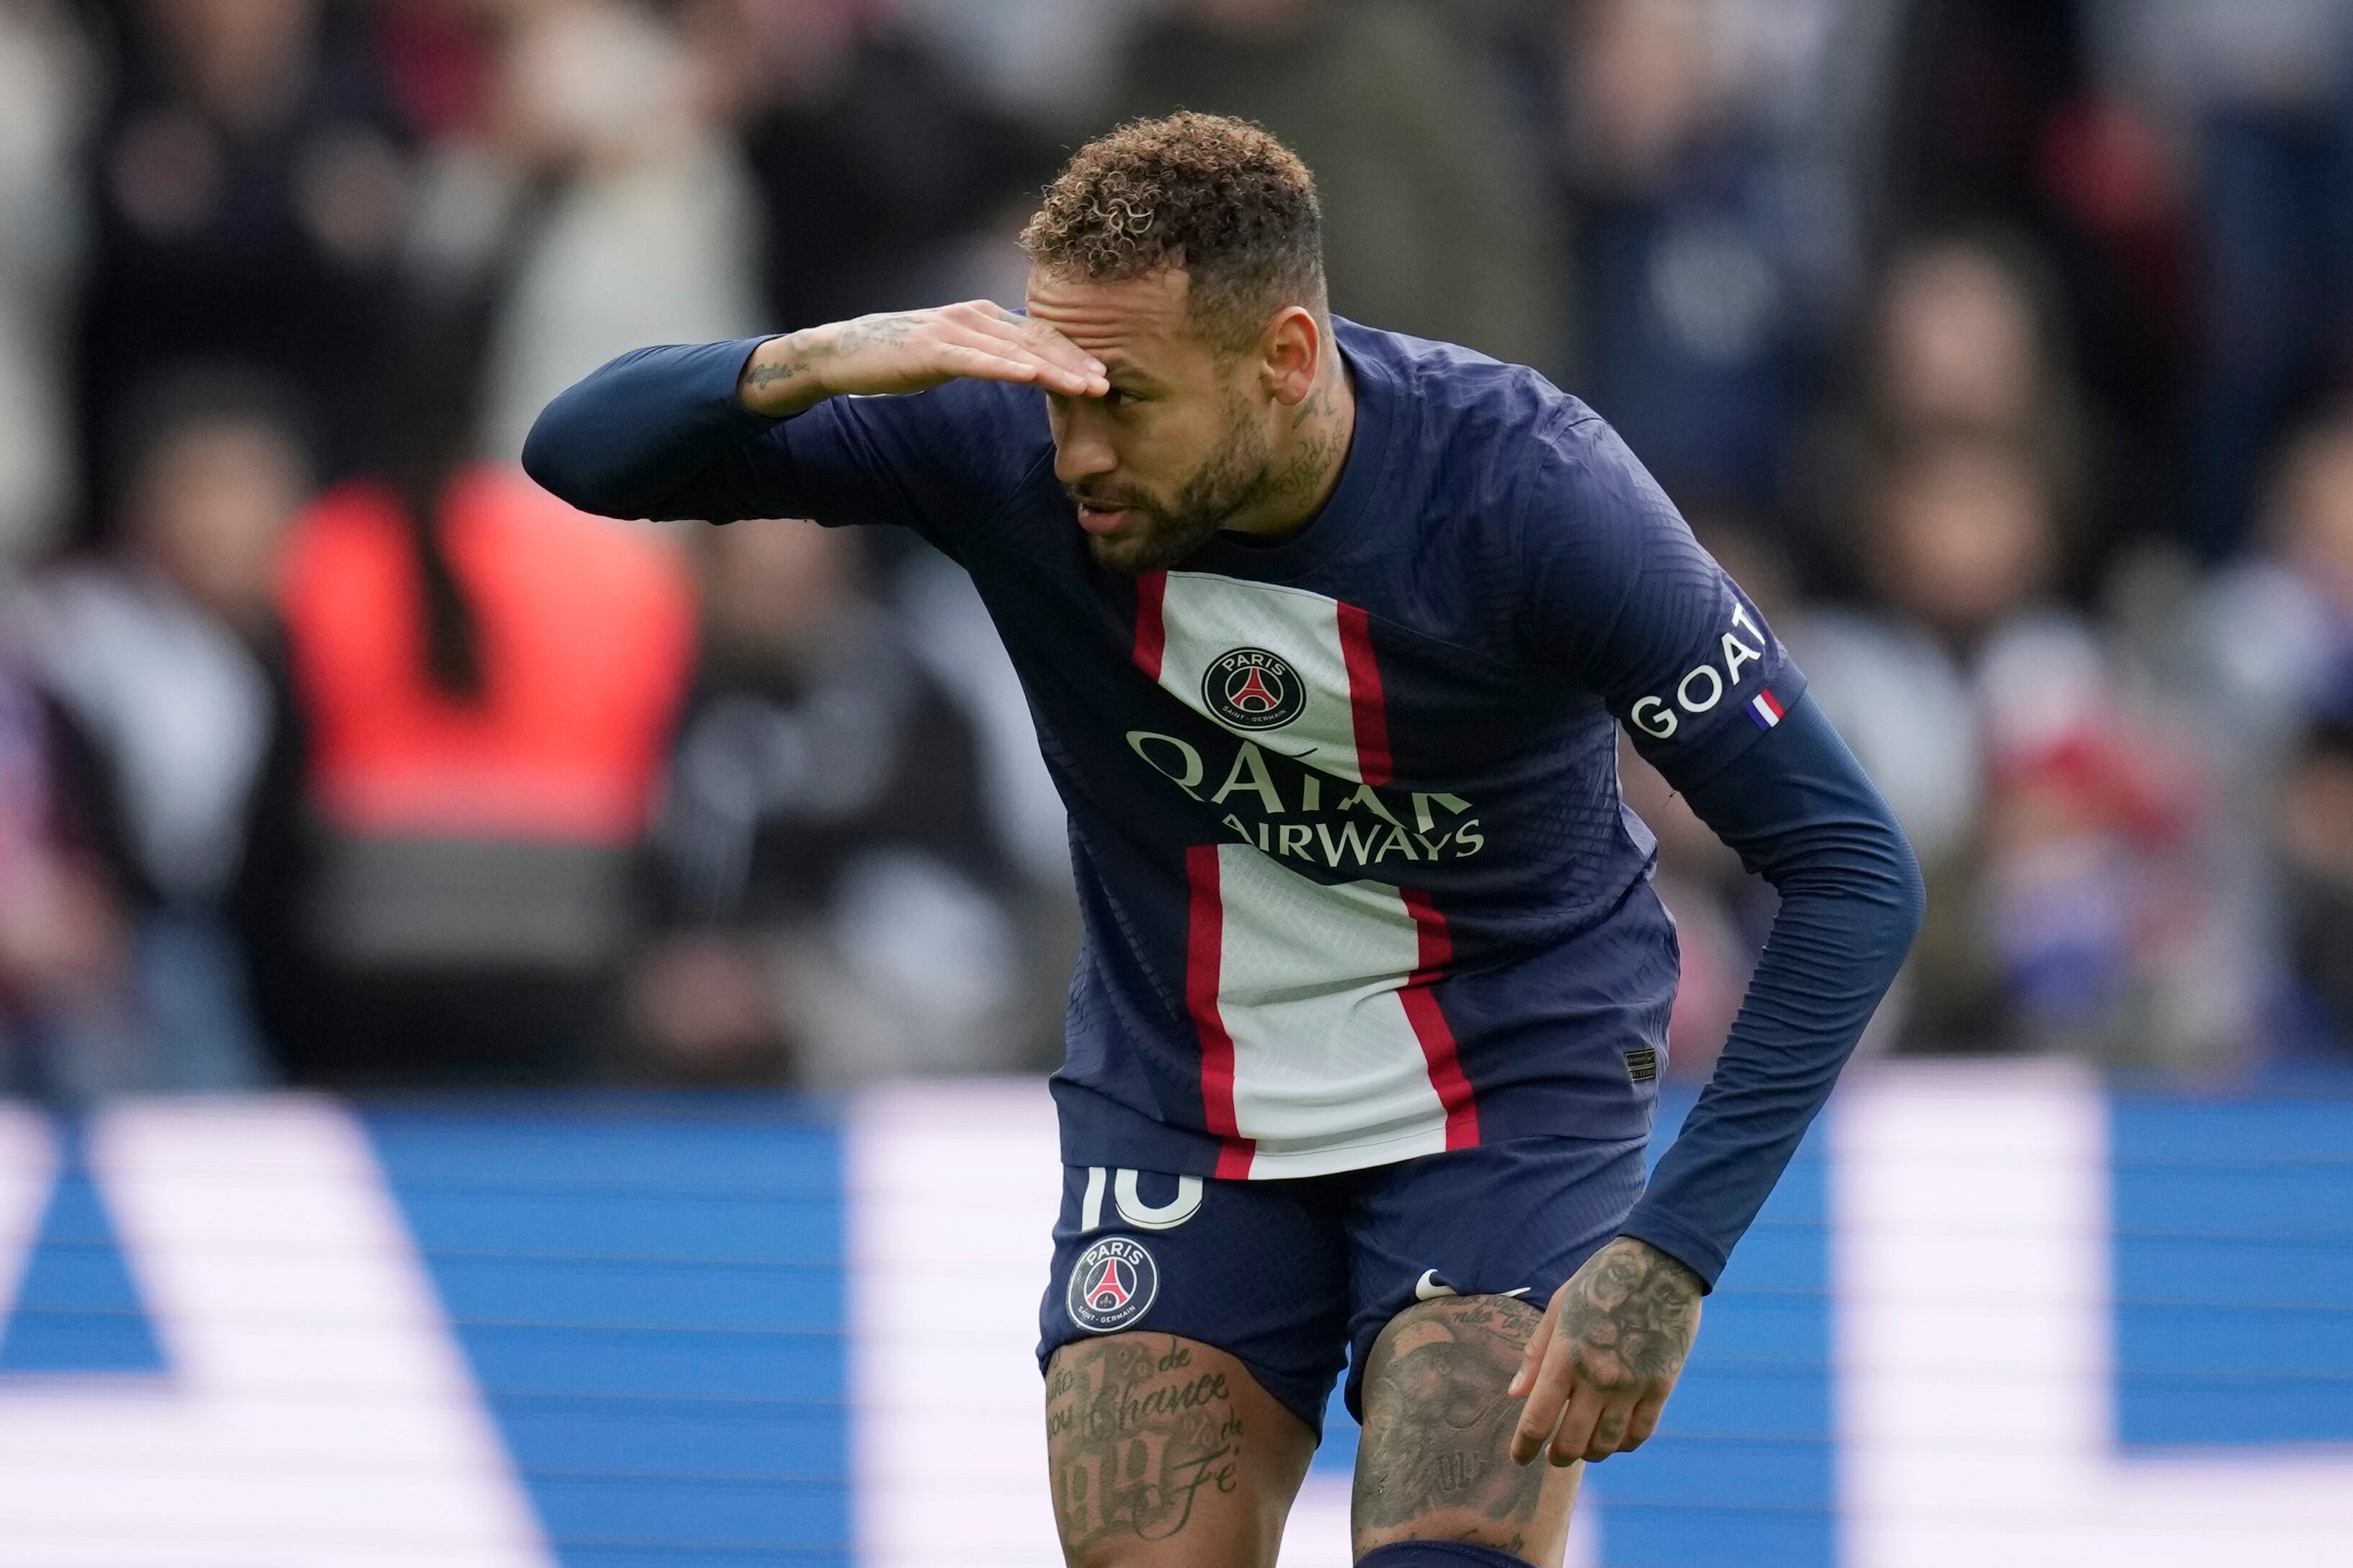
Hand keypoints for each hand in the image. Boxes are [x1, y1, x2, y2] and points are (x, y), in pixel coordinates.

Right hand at [737, 301, 1107, 416]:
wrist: (842, 355)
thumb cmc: (896, 359)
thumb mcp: (951, 355)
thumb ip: (986, 357)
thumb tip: (1021, 369)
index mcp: (981, 317)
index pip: (1039, 334)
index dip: (1074, 353)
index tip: (1105, 374)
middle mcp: (973, 316)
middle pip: (1037, 338)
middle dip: (1077, 361)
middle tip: (1111, 382)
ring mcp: (953, 329)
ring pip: (1017, 349)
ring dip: (1057, 368)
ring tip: (1090, 386)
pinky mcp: (933, 348)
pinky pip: (980, 360)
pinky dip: (1011, 368)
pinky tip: (1036, 377)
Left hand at [1507, 1236, 1701, 1465]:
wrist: (1659, 1263)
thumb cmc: (1600, 1281)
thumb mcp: (1559, 1307)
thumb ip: (1536, 1353)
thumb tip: (1515, 1393)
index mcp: (1565, 1357)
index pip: (1537, 1419)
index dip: (1524, 1446)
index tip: (1518, 1458)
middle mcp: (1597, 1378)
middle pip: (1572, 1442)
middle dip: (1557, 1457)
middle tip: (1552, 1456)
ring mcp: (1632, 1386)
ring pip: (1607, 1444)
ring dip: (1590, 1454)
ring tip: (1583, 1450)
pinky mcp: (1661, 1386)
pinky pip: (1641, 1433)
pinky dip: (1625, 1445)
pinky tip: (1616, 1440)